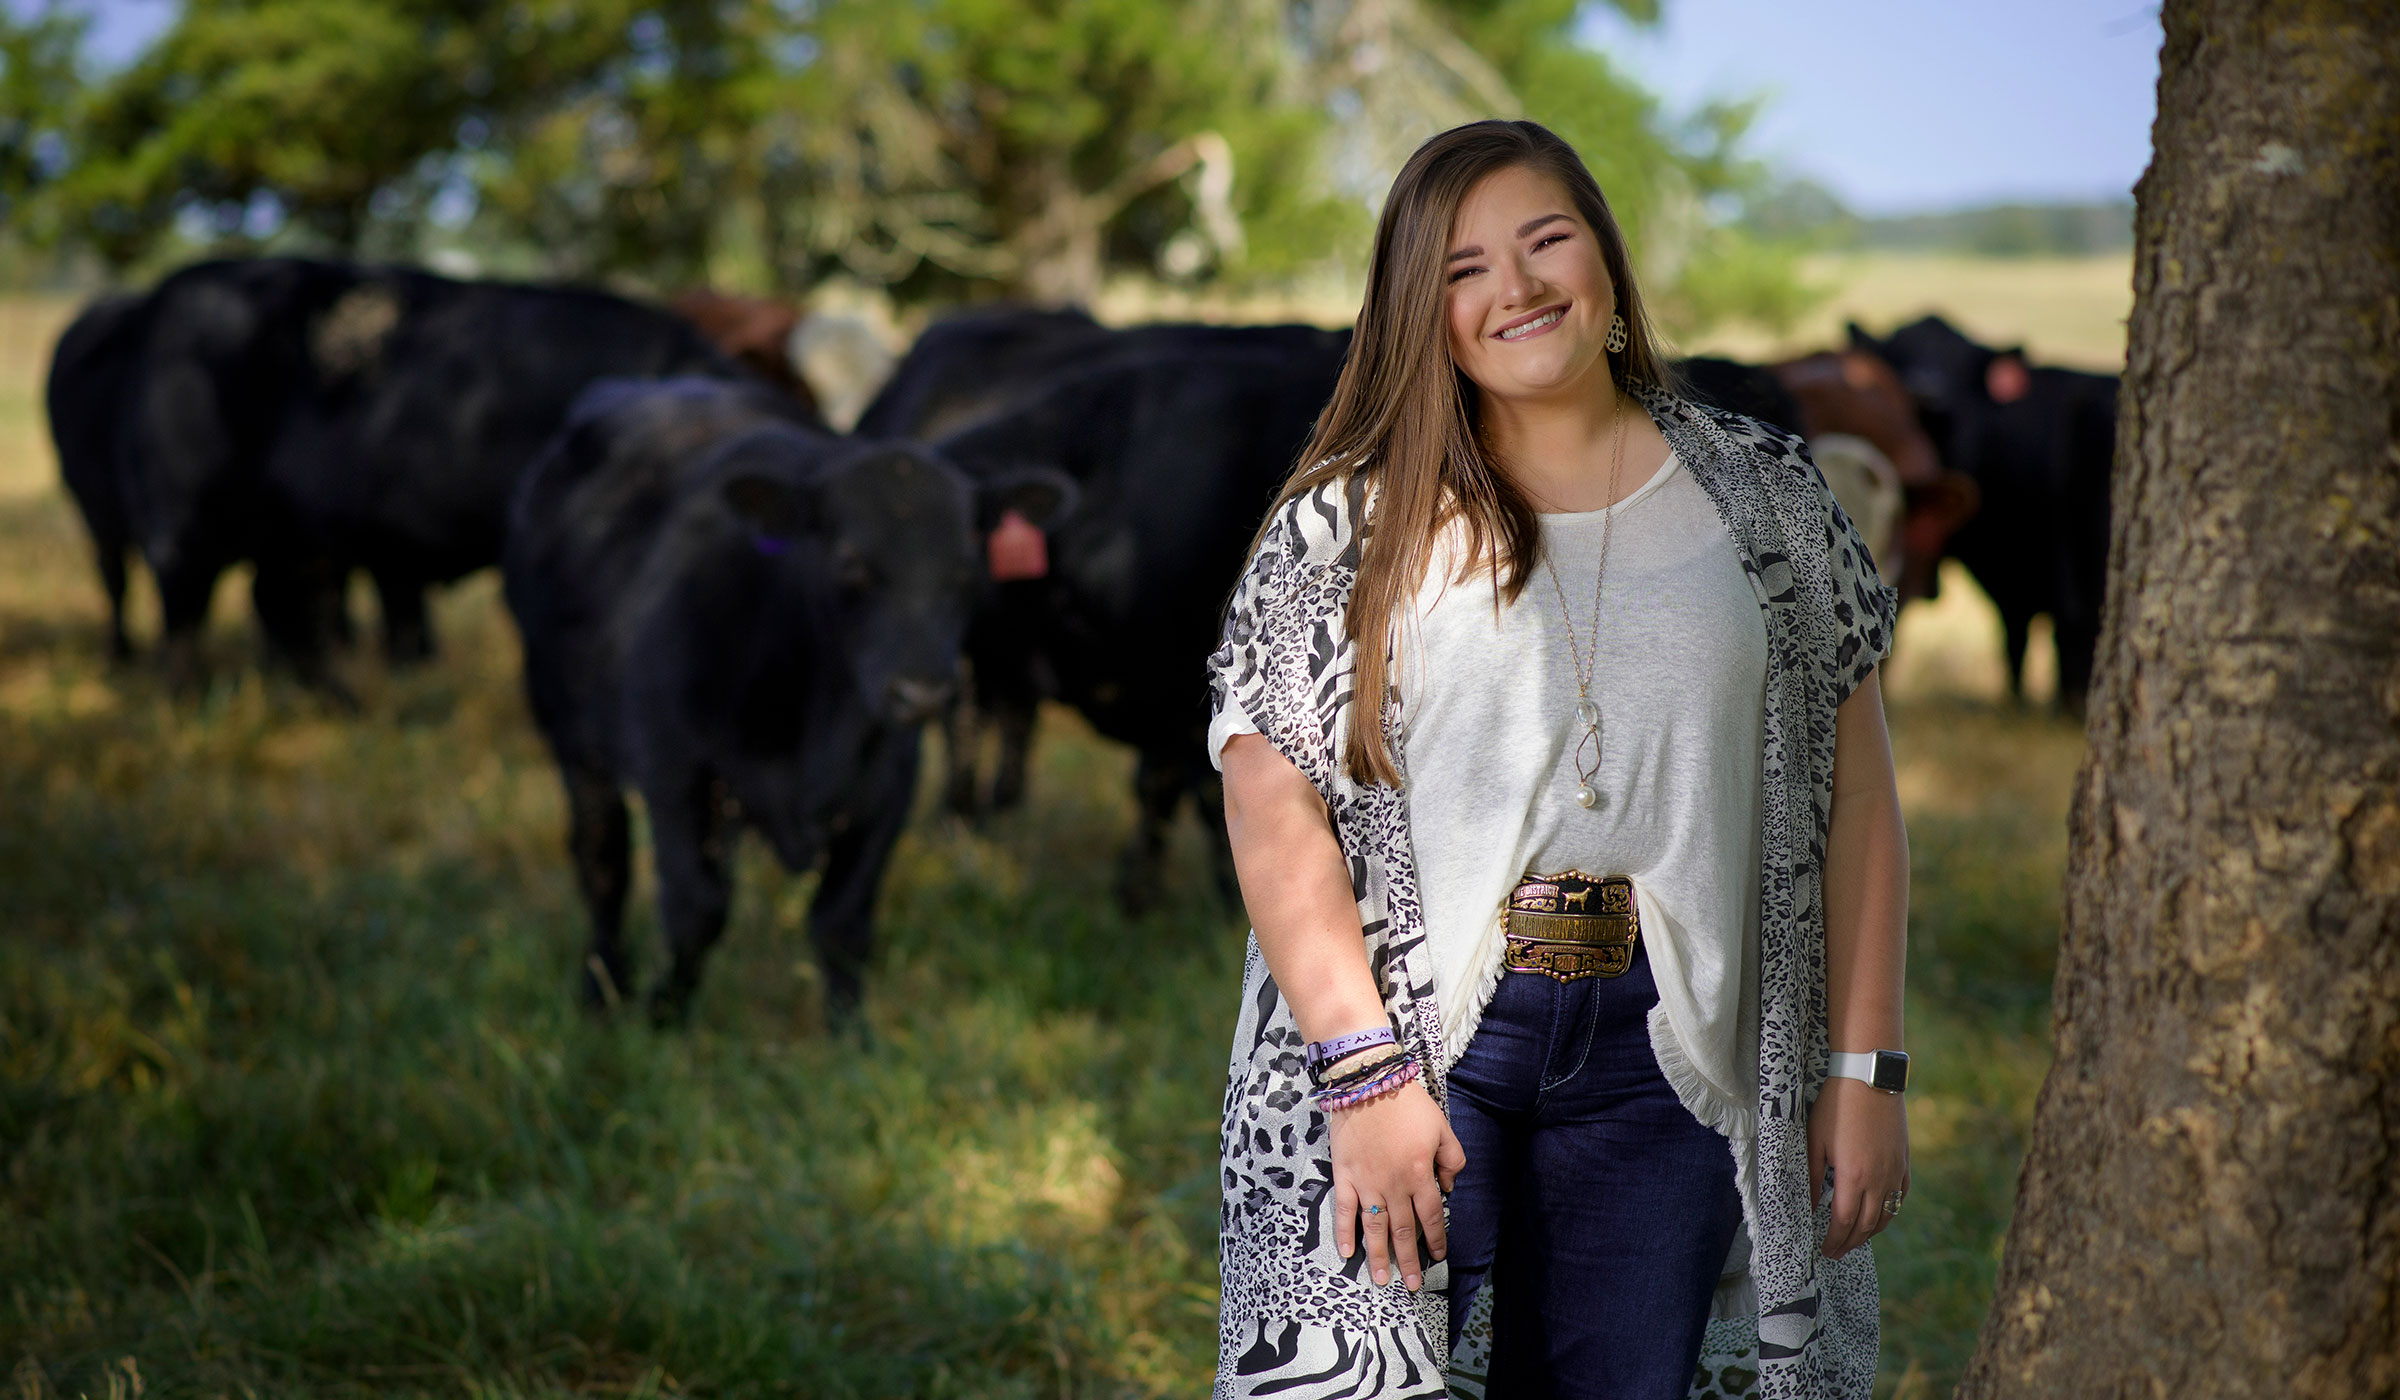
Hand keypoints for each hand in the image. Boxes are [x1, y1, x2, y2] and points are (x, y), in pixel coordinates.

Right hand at [1329, 1077, 1466, 1290]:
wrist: (1367, 1083)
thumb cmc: (1407, 1103)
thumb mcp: (1442, 1127)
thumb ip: (1452, 1159)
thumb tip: (1448, 1186)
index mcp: (1419, 1174)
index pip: (1431, 1216)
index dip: (1436, 1238)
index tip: (1438, 1256)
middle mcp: (1394, 1186)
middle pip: (1404, 1230)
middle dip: (1409, 1259)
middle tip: (1411, 1285)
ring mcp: (1366, 1183)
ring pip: (1375, 1228)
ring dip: (1379, 1256)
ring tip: (1382, 1279)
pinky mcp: (1344, 1176)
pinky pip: (1344, 1210)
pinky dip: (1344, 1232)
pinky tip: (1347, 1252)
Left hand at [1808, 1076, 1909, 1259]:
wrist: (1870, 1078)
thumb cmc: (1836, 1107)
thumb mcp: (1815, 1141)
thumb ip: (1812, 1178)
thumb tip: (1809, 1206)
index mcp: (1853, 1178)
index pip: (1844, 1222)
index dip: (1834, 1241)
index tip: (1825, 1251)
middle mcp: (1879, 1180)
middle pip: (1866, 1225)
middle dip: (1850, 1243)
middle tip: (1837, 1252)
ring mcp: (1895, 1172)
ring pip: (1886, 1215)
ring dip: (1870, 1232)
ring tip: (1855, 1239)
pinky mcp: (1904, 1161)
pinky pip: (1901, 1196)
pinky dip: (1889, 1212)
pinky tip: (1879, 1215)